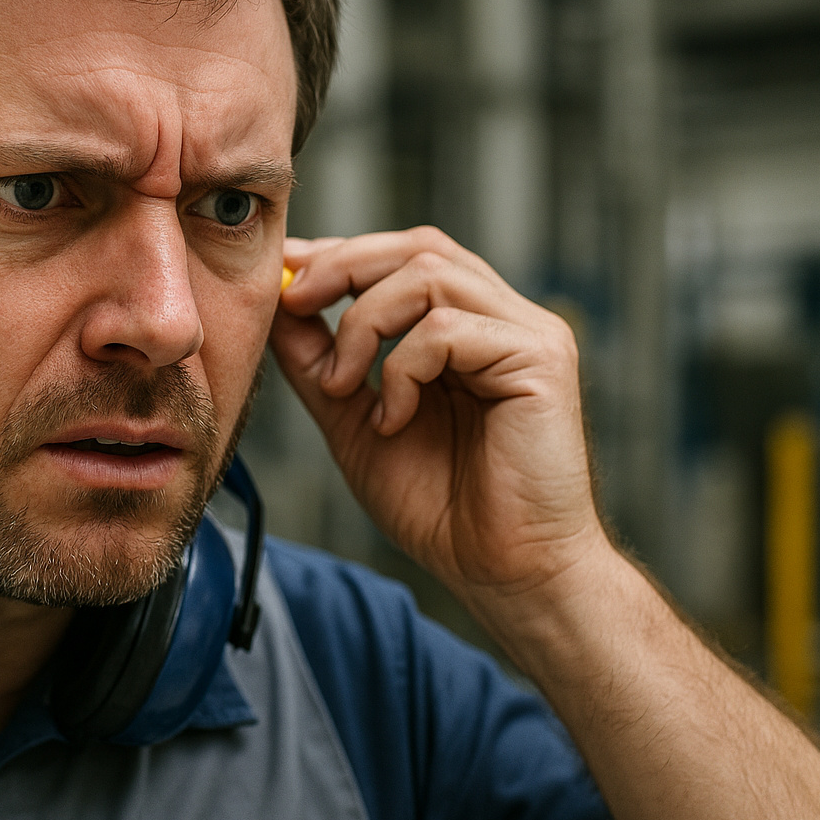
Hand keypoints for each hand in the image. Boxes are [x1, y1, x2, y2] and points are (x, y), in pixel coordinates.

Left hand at [269, 227, 607, 602]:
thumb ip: (319, 363)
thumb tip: (278, 307)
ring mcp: (526, 334)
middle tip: (293, 301)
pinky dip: (403, 368)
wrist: (503, 572)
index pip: (403, 256)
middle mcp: (502, 319)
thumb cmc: (440, 507)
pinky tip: (393, 418)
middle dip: (343, 266)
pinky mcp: (541, 359)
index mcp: (466, 327)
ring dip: (364, 323)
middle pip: (418, 247)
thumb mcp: (353, 421)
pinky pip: (450, 328)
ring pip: (429, 274)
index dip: (341, 254)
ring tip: (344, 386)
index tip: (284, 271)